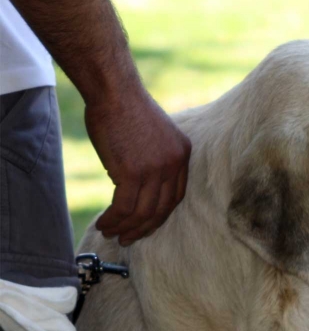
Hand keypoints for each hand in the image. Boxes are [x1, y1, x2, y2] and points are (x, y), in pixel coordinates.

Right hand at [85, 88, 191, 245]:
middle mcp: (173, 165)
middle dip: (143, 228)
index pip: (176, 196)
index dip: (160, 215)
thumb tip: (136, 188)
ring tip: (110, 233)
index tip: (146, 224)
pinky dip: (113, 220)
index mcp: (182, 155)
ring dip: (124, 227)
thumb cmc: (127, 109)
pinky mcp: (133, 173)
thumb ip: (153, 161)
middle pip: (162, 209)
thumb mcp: (154, 135)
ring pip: (142, 212)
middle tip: (128, 239)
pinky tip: (104, 223)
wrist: (114, 92)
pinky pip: (124, 207)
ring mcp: (155, 170)